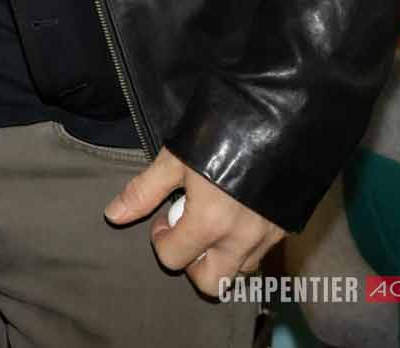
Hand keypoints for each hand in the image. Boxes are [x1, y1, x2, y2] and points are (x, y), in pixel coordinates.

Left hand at [105, 149, 286, 296]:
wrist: (277, 117)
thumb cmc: (221, 132)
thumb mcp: (175, 160)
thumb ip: (144, 191)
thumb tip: (113, 215)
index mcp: (209, 223)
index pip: (173, 259)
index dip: (160, 240)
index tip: (164, 218)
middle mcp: (242, 239)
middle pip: (212, 282)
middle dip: (193, 265)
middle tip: (187, 233)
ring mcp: (268, 236)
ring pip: (240, 269)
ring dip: (221, 255)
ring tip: (213, 221)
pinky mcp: (286, 228)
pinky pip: (262, 252)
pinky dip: (245, 245)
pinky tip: (237, 215)